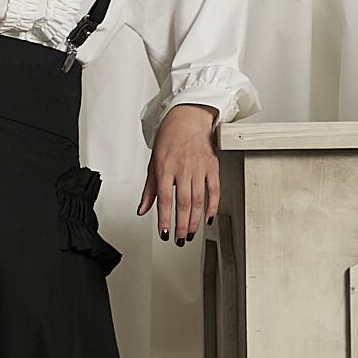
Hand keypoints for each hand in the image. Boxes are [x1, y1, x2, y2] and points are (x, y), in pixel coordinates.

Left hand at [138, 103, 220, 244]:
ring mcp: (199, 168)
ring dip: (195, 220)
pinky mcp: (212, 166)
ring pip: (198, 200)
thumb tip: (142, 209)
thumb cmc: (169, 139)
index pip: (164, 199)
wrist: (188, 118)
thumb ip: (149, 189)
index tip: (165, 233)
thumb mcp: (153, 163)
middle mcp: (183, 169)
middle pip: (183, 203)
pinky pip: (214, 190)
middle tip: (180, 239)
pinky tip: (208, 219)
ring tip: (191, 234)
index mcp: (165, 168)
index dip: (165, 219)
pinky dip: (212, 206)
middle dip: (182, 225)